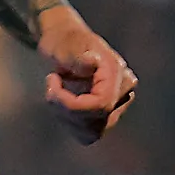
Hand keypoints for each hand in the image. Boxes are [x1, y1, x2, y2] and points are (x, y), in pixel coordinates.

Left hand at [36, 6, 137, 143]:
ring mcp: (117, 105)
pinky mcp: (107, 116)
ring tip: (56, 94)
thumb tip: (93, 61)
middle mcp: (123, 90)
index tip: (51, 82)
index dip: (71, 104)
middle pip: (96, 120)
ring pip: (92, 132)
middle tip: (50, 85)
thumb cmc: (65, 41)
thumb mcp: (67, 45)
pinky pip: (89, 134)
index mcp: (116, 72)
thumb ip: (78, 56)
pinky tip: (63, 104)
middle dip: (66, 109)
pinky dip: (71, 123)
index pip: (101, 105)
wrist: (66, 42)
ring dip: (67, 118)